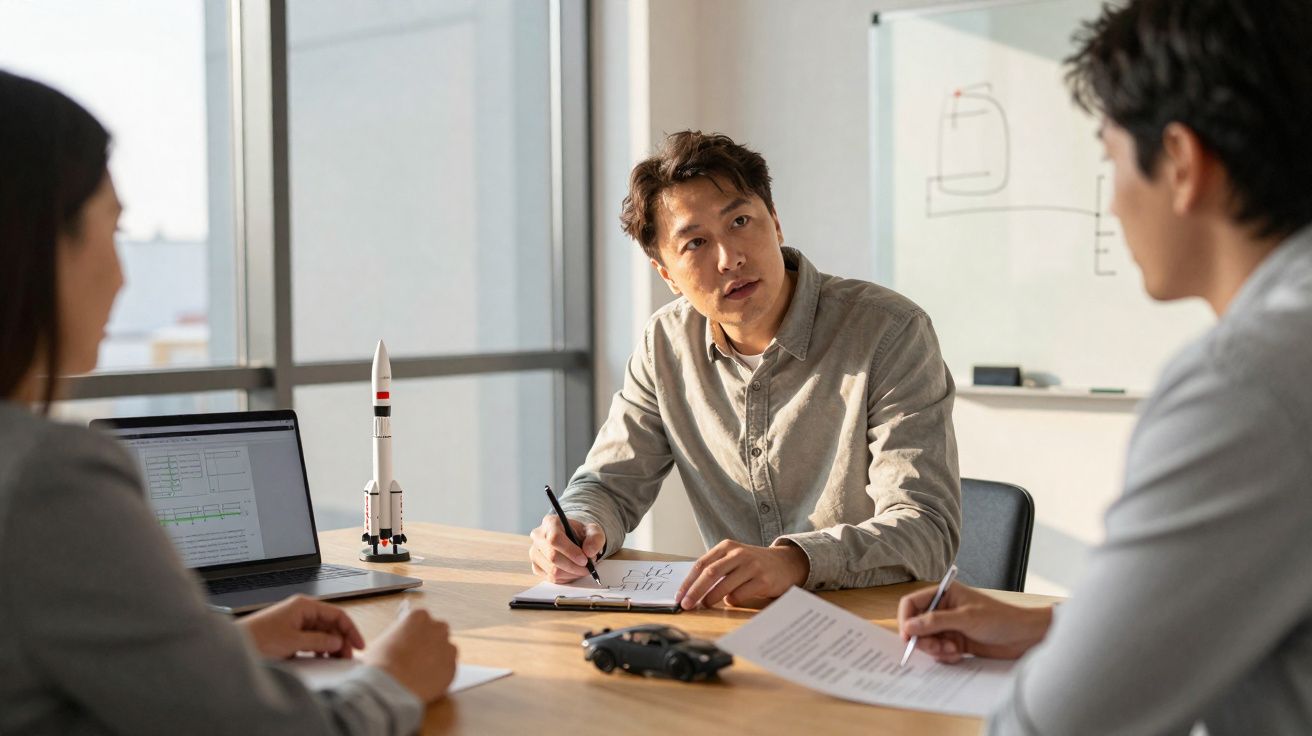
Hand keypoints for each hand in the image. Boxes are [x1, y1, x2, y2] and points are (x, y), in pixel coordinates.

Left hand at [238, 594, 364, 659]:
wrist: (234, 648)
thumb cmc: (258, 639)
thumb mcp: (294, 641)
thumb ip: (320, 641)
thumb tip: (338, 642)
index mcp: (304, 606)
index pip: (337, 614)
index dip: (350, 630)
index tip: (358, 645)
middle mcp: (301, 611)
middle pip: (331, 624)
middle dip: (341, 640)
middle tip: (347, 657)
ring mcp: (295, 623)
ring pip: (322, 633)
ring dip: (331, 646)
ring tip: (336, 660)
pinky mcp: (289, 635)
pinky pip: (311, 640)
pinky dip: (319, 649)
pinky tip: (322, 658)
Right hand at [363, 605, 457, 703]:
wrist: (390, 686)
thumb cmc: (381, 663)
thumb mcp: (383, 640)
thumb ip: (398, 636)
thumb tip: (399, 641)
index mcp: (419, 616)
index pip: (421, 620)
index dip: (415, 633)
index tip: (411, 641)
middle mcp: (438, 628)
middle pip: (438, 632)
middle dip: (430, 642)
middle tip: (417, 657)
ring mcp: (448, 647)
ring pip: (446, 651)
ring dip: (437, 658)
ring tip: (420, 672)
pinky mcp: (453, 667)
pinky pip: (448, 669)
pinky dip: (440, 674)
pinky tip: (425, 682)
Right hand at [528, 513, 604, 583]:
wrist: (573, 538)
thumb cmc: (580, 533)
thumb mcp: (593, 531)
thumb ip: (595, 538)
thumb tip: (589, 552)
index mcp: (550, 523)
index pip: (555, 539)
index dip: (570, 552)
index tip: (584, 560)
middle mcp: (538, 536)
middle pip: (553, 557)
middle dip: (574, 566)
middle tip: (588, 568)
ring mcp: (535, 552)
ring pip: (552, 570)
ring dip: (572, 574)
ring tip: (583, 569)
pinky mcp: (536, 566)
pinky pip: (551, 578)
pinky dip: (566, 578)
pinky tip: (573, 572)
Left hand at [675, 540, 808, 609]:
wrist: (786, 563)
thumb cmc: (753, 564)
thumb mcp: (734, 558)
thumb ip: (716, 568)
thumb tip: (690, 589)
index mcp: (727, 547)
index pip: (702, 564)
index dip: (688, 581)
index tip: (679, 596)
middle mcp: (739, 554)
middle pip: (710, 573)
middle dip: (695, 591)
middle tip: (686, 605)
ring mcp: (752, 566)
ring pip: (724, 585)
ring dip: (711, 598)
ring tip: (704, 605)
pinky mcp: (763, 580)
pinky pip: (740, 595)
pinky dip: (731, 601)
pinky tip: (730, 601)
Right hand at [897, 582, 1051, 662]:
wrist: (1025, 637)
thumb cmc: (1001, 619)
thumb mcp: (966, 618)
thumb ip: (935, 621)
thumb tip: (909, 626)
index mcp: (944, 594)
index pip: (912, 603)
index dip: (906, 619)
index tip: (907, 637)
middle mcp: (943, 609)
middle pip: (917, 625)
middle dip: (923, 639)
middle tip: (936, 647)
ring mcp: (949, 627)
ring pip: (927, 640)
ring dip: (936, 649)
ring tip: (953, 651)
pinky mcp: (956, 642)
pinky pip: (939, 652)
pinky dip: (944, 656)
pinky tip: (958, 655)